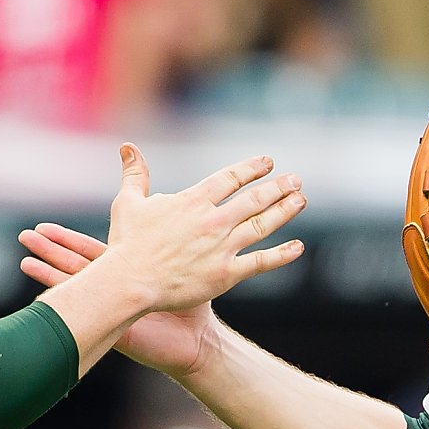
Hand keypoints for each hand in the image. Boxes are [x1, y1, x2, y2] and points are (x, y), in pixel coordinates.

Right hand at [19, 223, 214, 377]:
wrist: (197, 340)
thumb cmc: (193, 304)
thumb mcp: (182, 261)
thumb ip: (170, 236)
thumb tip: (167, 200)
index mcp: (126, 271)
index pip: (90, 251)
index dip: (67, 240)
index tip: (45, 226)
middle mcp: (114, 288)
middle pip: (75, 264)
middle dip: (51, 249)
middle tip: (26, 235)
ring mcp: (111, 307)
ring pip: (76, 285)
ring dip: (50, 272)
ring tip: (25, 260)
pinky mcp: (113, 326)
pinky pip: (86, 312)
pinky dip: (66, 303)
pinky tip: (43, 296)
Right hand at [98, 144, 305, 314]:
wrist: (130, 281)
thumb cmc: (127, 243)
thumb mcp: (128, 202)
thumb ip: (135, 174)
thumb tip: (127, 147)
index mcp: (193, 201)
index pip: (230, 178)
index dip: (251, 168)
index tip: (268, 162)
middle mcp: (213, 220)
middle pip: (254, 198)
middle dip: (277, 187)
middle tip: (295, 179)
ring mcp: (222, 247)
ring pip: (262, 224)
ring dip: (284, 210)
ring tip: (301, 200)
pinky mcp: (226, 274)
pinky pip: (260, 262)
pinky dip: (281, 255)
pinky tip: (298, 247)